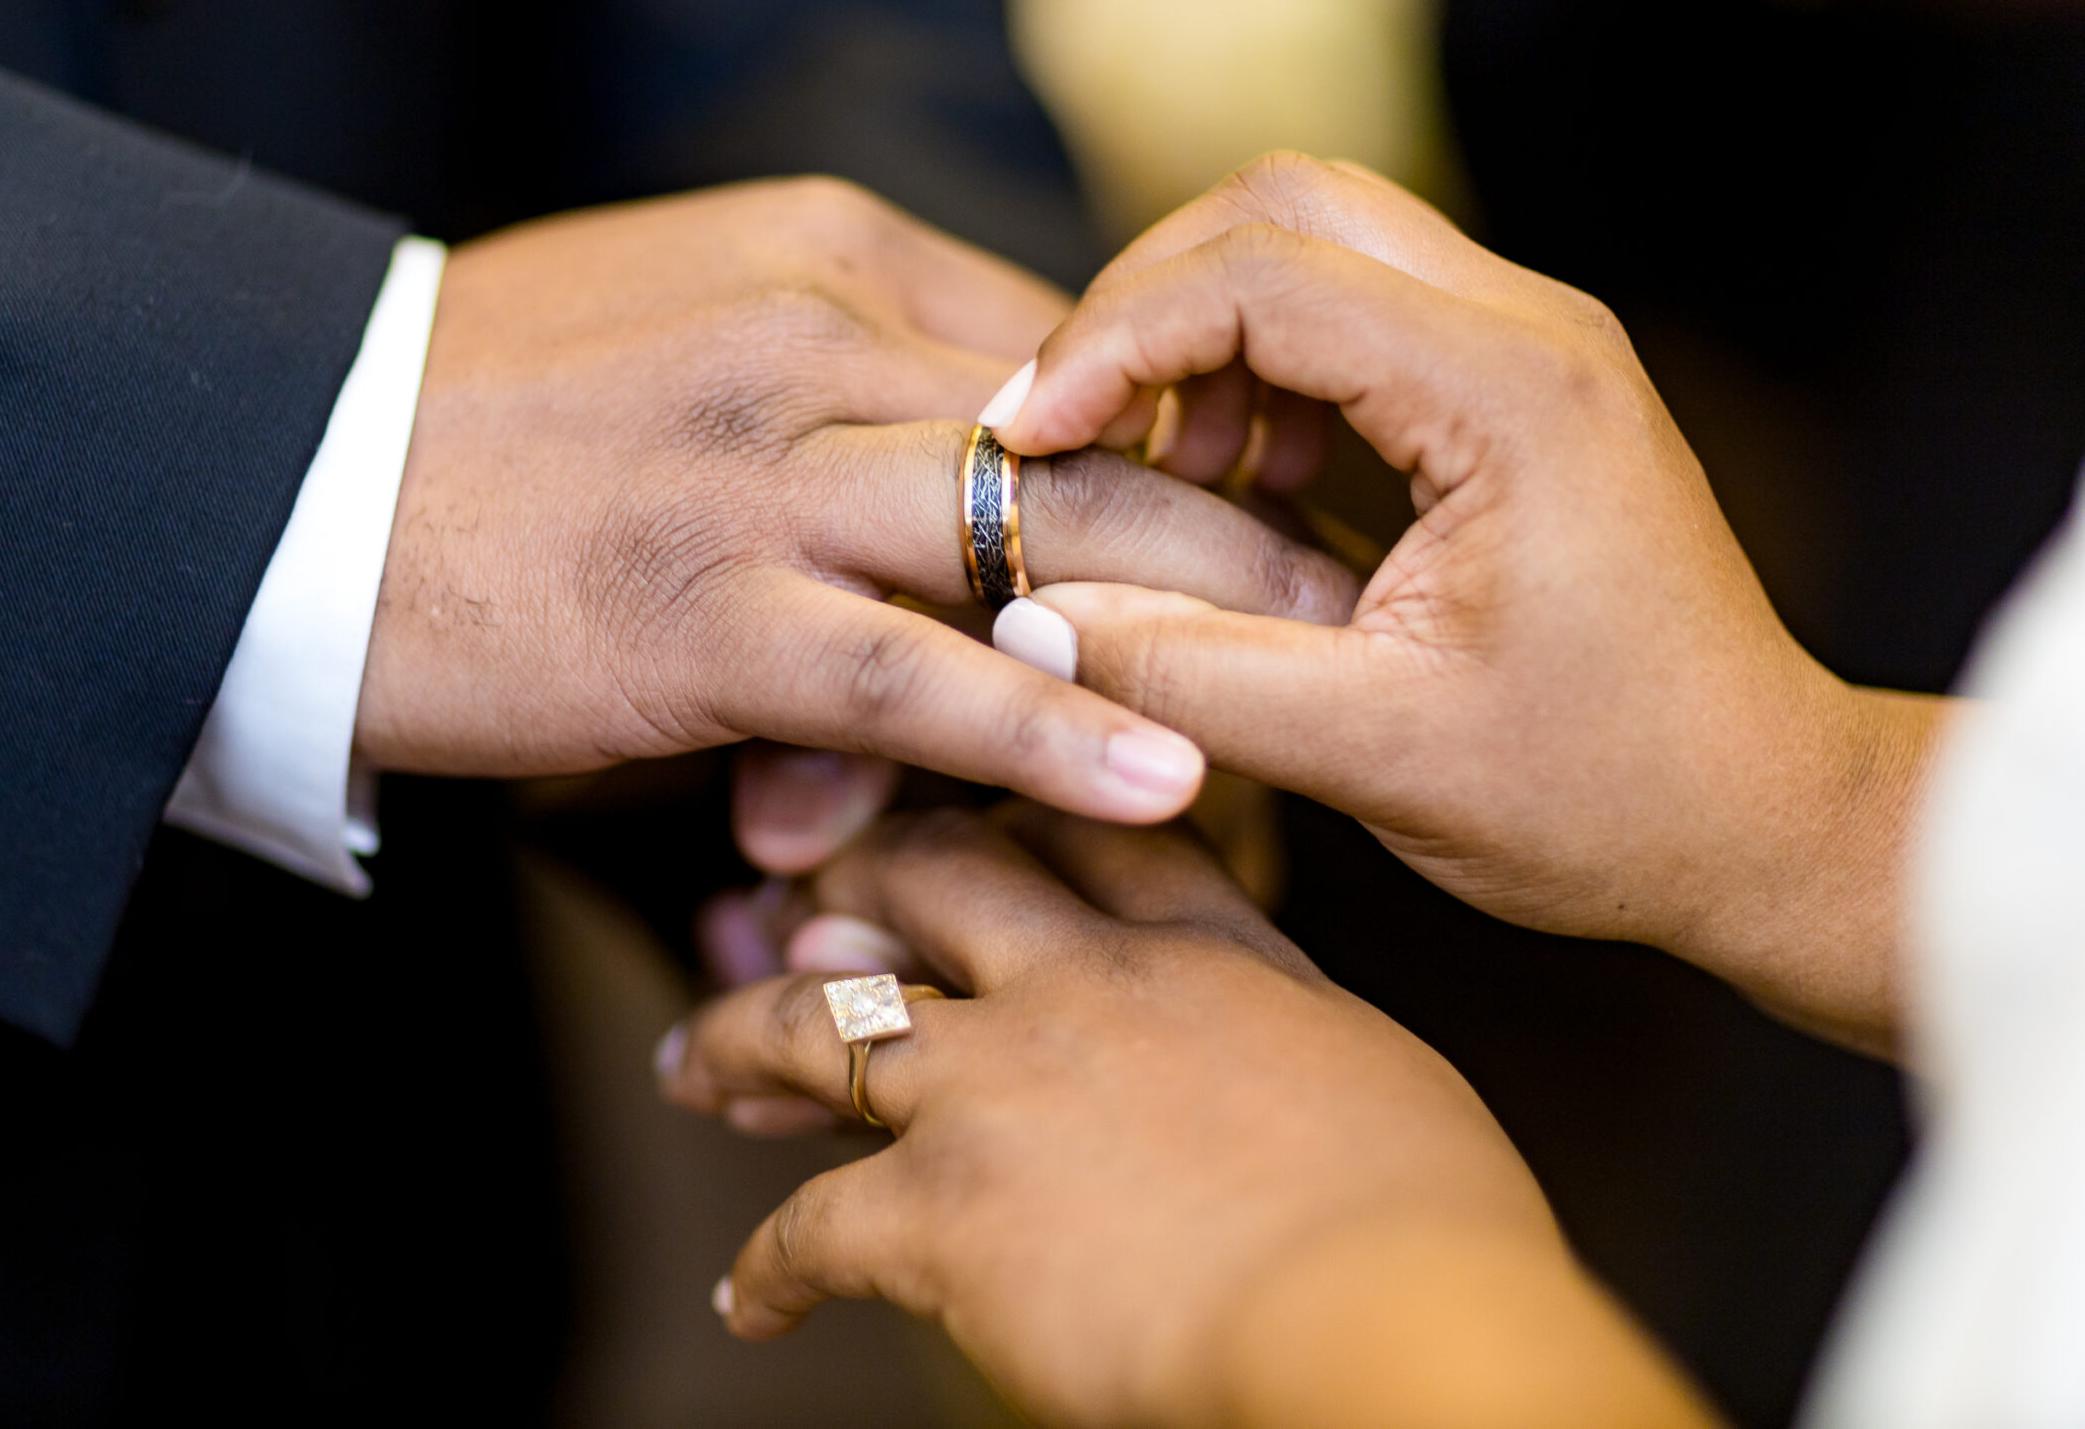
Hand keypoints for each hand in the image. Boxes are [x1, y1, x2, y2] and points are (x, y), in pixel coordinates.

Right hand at [356, 179, 1355, 828]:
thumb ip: (830, 358)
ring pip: (1038, 536)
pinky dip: (1056, 726)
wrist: (275, 480)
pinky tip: (1173, 779)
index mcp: (819, 250)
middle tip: (1377, 593)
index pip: (1067, 335)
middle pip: (1097, 421)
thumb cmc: (477, 411)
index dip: (1191, 426)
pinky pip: (918, 671)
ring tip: (1340, 694)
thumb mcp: (675, 317)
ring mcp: (760, 472)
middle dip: (1250, 514)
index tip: (1287, 501)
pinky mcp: (704, 609)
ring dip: (1201, 621)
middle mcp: (815, 338)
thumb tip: (963, 429)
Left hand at [659, 809, 1715, 1428]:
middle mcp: (1087, 985)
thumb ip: (1292, 1032)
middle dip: (851, 874)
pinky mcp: (942, 1203)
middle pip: (929, 875)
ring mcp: (1000, 1082)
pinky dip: (767, 1264)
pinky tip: (750, 1296)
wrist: (1392, 1322)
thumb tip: (1280, 1049)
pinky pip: (809, 1222)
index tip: (965, 806)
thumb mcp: (1383, 1077)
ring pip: (819, 1019)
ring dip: (741, 1036)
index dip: (1010, 803)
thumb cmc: (1431, 1231)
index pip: (1085, 827)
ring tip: (694, 1061)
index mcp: (1207, 949)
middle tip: (797, 899)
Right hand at [986, 154, 1946, 1050]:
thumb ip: (1191, 681)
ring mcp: (1529, 346)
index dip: (1113, 342)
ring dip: (1203, 333)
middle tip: (1071, 430)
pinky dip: (1258, 368)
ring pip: (1314, 241)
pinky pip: (1353, 310)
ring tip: (1156, 474)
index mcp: (1509, 395)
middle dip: (1146, 300)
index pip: (1259, 276)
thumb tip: (1025, 623)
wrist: (1760, 817)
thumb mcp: (1378, 757)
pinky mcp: (1513, 384)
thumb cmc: (1607, 798)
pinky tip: (1234, 488)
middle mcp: (1530, 331)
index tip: (1030, 442)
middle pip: (1283, 205)